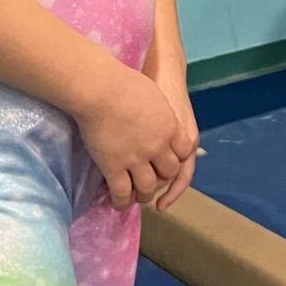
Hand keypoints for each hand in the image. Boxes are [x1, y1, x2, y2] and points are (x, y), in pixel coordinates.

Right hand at [78, 65, 196, 211]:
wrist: (101, 89)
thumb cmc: (125, 83)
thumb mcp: (154, 96)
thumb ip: (160, 112)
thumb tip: (156, 117)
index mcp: (171, 127)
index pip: (184, 152)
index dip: (175, 158)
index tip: (166, 159)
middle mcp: (158, 147)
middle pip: (168, 172)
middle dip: (162, 178)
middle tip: (152, 180)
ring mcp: (137, 159)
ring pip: (146, 187)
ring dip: (143, 194)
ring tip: (136, 196)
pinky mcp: (114, 167)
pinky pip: (122, 192)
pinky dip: (121, 201)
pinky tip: (118, 202)